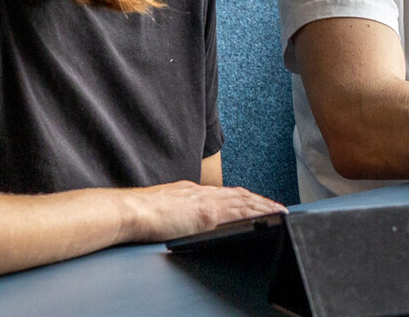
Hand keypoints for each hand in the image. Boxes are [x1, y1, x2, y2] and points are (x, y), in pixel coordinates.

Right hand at [118, 181, 285, 243]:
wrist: (127, 210)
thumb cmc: (137, 212)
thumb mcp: (162, 205)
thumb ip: (176, 209)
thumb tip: (181, 218)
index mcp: (191, 191)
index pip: (224, 193)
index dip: (243, 197)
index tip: (255, 201)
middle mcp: (202, 192)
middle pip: (239, 194)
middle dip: (260, 200)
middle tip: (278, 206)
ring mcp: (206, 202)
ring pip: (244, 201)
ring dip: (264, 206)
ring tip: (280, 211)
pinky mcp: (207, 214)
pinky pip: (240, 213)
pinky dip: (257, 214)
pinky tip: (268, 217)